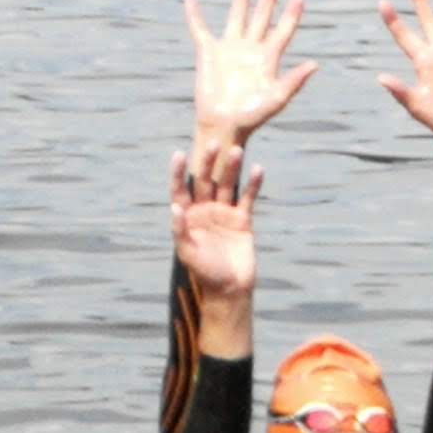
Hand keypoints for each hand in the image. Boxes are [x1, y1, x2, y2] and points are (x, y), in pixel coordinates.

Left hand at [172, 142, 260, 300]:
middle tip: (214, 143)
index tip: (179, 154)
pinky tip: (258, 169)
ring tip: (237, 151)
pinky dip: (253, 184)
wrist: (231, 289)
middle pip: (205, 181)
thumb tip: (175, 207)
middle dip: (209, 163)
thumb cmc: (205, 273)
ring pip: (227, 185)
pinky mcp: (243, 220)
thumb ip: (180, 231)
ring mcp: (224, 213)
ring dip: (231, 168)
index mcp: (188, 216)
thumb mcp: (188, 253)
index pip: (180, 189)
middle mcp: (205, 210)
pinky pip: (248, 198)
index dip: (178, 173)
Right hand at [186, 0, 314, 151]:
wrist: (224, 124)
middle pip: (262, 18)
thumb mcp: (277, 99)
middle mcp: (250, 50)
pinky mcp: (208, 52)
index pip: (283, 30)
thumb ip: (294, 81)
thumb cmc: (252, 116)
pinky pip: (200, 29)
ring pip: (237, 17)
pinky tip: (191, 0)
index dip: (291, 14)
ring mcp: (229, 49)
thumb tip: (315, 64)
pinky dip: (195, 15)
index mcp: (268, 59)